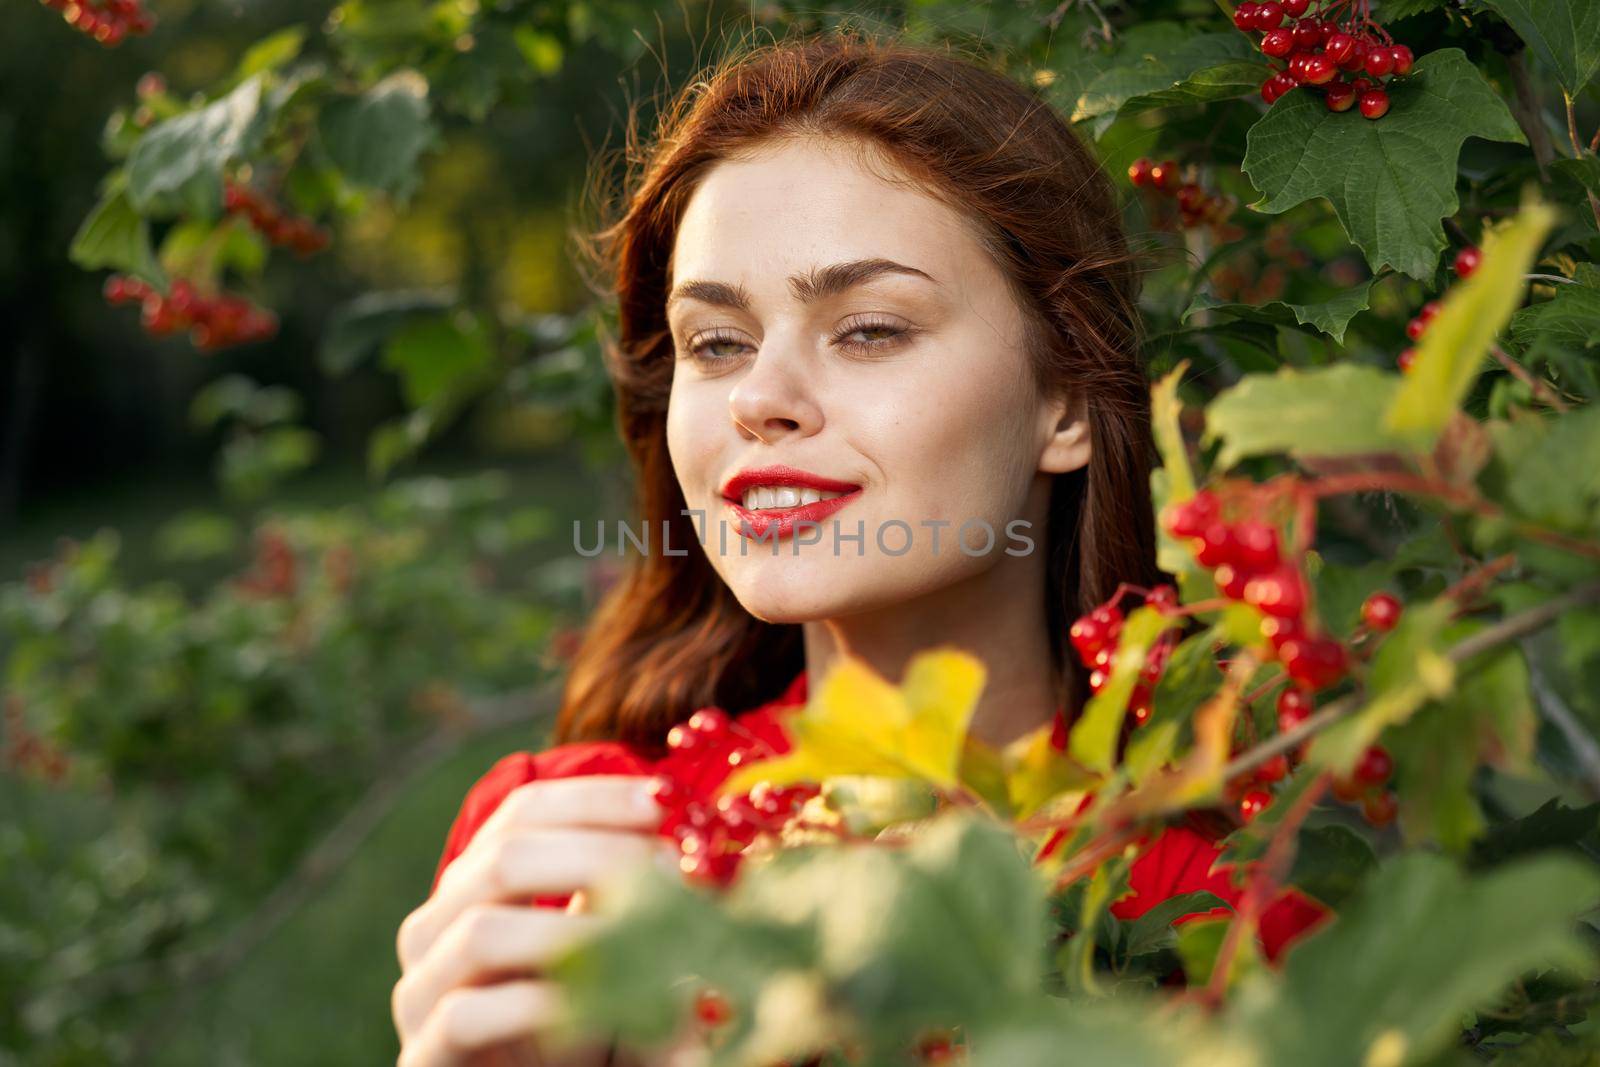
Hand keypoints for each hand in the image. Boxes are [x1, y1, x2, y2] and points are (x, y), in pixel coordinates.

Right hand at [393, 774, 676, 1065]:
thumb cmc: (585, 1028)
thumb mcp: (614, 956)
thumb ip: (636, 906)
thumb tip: (690, 854)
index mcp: (478, 883)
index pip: (523, 812)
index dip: (592, 799)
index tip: (660, 802)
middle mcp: (438, 927)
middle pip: (503, 857)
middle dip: (595, 854)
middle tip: (667, 872)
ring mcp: (422, 991)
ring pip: (480, 930)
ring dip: (574, 931)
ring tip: (642, 941)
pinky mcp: (424, 1056)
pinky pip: (467, 1014)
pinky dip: (536, 1005)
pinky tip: (594, 1009)